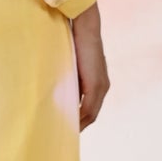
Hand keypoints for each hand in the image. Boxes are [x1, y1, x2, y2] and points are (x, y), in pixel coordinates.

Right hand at [70, 1, 108, 128]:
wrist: (85, 28)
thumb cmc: (75, 41)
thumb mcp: (72, 63)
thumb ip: (70, 77)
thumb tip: (57, 87)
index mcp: (99, 81)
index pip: (91, 106)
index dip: (81, 117)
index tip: (68, 124)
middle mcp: (103, 86)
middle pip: (93, 114)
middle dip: (80, 124)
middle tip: (65, 133)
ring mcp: (101, 86)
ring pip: (91, 114)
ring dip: (80, 124)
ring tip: (66, 132)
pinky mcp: (96, 85)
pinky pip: (88, 109)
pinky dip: (80, 118)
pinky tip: (70, 123)